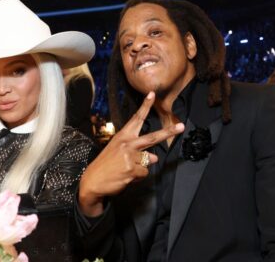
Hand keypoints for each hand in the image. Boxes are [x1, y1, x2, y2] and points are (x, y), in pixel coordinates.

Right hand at [79, 92, 184, 216]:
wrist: (93, 181)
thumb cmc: (106, 166)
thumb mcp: (119, 153)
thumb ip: (137, 152)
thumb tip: (154, 158)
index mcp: (122, 136)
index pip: (136, 119)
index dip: (145, 106)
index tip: (152, 94)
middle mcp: (127, 143)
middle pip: (152, 137)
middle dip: (168, 132)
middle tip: (181, 126)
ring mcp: (129, 156)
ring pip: (149, 161)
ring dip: (140, 168)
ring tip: (125, 170)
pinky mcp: (132, 169)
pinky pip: (144, 173)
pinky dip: (138, 177)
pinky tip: (126, 177)